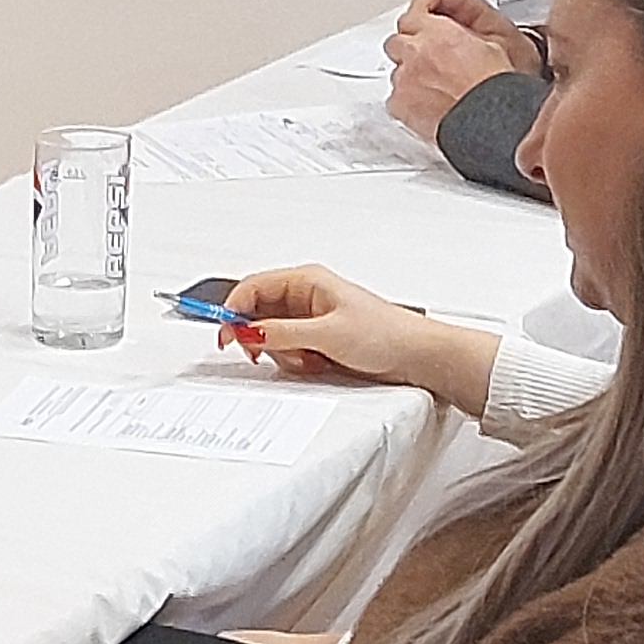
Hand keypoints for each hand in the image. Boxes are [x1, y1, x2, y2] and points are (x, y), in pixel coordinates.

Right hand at [210, 266, 499, 415]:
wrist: (418, 356)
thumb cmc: (387, 334)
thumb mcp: (326, 334)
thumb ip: (282, 333)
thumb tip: (248, 331)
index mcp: (307, 280)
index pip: (252, 287)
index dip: (232, 308)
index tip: (225, 332)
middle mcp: (305, 296)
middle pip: (257, 313)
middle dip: (261, 337)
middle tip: (266, 351)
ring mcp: (310, 319)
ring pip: (271, 335)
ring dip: (282, 352)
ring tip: (308, 358)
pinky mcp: (317, 339)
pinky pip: (287, 349)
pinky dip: (294, 360)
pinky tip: (314, 363)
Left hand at [384, 0, 535, 140]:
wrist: (492, 124)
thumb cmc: (499, 87)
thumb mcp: (497, 41)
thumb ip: (470, 25)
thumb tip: (462, 23)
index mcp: (437, 34)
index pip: (415, 11)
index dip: (423, 9)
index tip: (427, 9)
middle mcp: (414, 55)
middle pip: (399, 39)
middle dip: (413, 42)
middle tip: (432, 51)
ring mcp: (404, 81)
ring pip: (397, 68)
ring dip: (412, 70)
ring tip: (437, 81)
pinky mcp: (400, 106)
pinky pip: (396, 96)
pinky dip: (408, 96)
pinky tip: (429, 100)